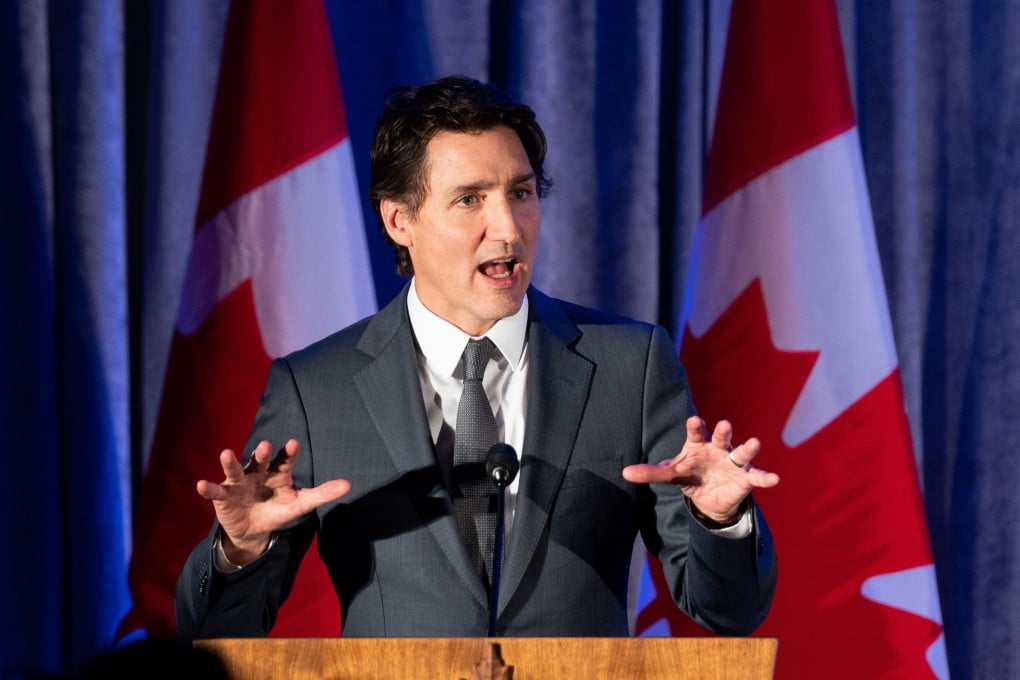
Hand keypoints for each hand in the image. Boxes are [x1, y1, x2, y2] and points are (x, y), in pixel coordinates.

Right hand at [196, 439, 349, 564]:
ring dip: (230, 462)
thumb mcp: (301, 503)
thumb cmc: (279, 509)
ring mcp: (239, 482)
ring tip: (225, 453)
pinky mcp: (223, 496)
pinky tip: (201, 484)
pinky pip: (215, 491)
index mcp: (278, 472)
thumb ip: (322, 493)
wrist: (255, 530)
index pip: (285, 460)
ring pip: (235, 469)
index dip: (289, 452)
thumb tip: (348, 485)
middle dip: (263, 453)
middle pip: (260, 460)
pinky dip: (208, 488)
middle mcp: (258, 472)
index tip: (294, 443)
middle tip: (266, 446)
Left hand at [622, 416, 778, 524]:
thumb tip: (624, 472)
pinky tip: (775, 478)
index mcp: (698, 444)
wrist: (710, 496)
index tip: (695, 420)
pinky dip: (766, 477)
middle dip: (723, 431)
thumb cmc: (689, 474)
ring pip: (742, 453)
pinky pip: (757, 477)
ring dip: (748, 448)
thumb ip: (650, 472)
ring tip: (755, 443)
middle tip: (724, 425)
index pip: (696, 433)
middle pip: (721, 437)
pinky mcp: (746, 478)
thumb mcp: (670, 474)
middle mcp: (718, 449)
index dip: (696, 427)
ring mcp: (734, 462)